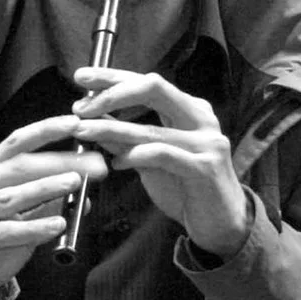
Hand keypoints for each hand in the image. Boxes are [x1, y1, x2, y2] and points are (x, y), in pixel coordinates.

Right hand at [0, 115, 104, 299]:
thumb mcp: (22, 221)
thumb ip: (46, 206)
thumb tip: (84, 195)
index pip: (14, 144)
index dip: (44, 131)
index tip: (75, 124)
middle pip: (16, 167)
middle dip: (58, 163)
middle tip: (93, 166)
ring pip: (8, 197)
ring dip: (45, 189)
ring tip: (75, 184)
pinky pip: (2, 232)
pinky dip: (32, 228)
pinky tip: (57, 226)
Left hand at [72, 67, 249, 259]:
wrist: (220, 222)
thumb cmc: (184, 186)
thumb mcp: (147, 157)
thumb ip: (123, 137)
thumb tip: (90, 118)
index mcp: (189, 108)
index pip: (147, 82)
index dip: (113, 77)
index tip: (82, 77)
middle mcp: (201, 118)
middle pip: (154, 88)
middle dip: (112, 93)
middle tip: (80, 105)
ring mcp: (206, 141)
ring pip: (151, 127)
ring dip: (110, 129)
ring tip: (82, 131)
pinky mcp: (205, 167)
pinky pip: (162, 154)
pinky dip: (134, 156)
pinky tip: (115, 164)